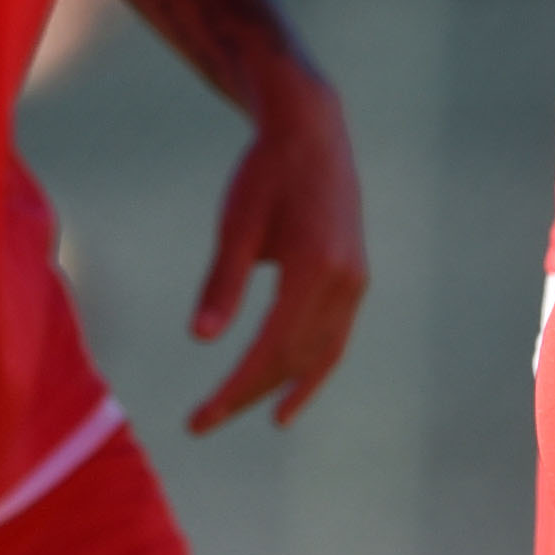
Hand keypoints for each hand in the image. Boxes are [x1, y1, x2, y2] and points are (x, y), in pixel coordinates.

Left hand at [183, 66, 369, 430]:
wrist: (312, 131)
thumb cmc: (265, 172)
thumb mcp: (237, 224)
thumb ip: (222, 283)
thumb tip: (200, 339)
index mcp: (314, 269)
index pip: (270, 348)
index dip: (235, 389)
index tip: (200, 418)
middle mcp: (343, 282)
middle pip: (295, 358)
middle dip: (249, 394)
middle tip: (202, 423)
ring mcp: (354, 282)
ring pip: (321, 353)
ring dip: (285, 387)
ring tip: (261, 419)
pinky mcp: (353, 278)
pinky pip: (334, 337)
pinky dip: (313, 366)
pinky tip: (291, 387)